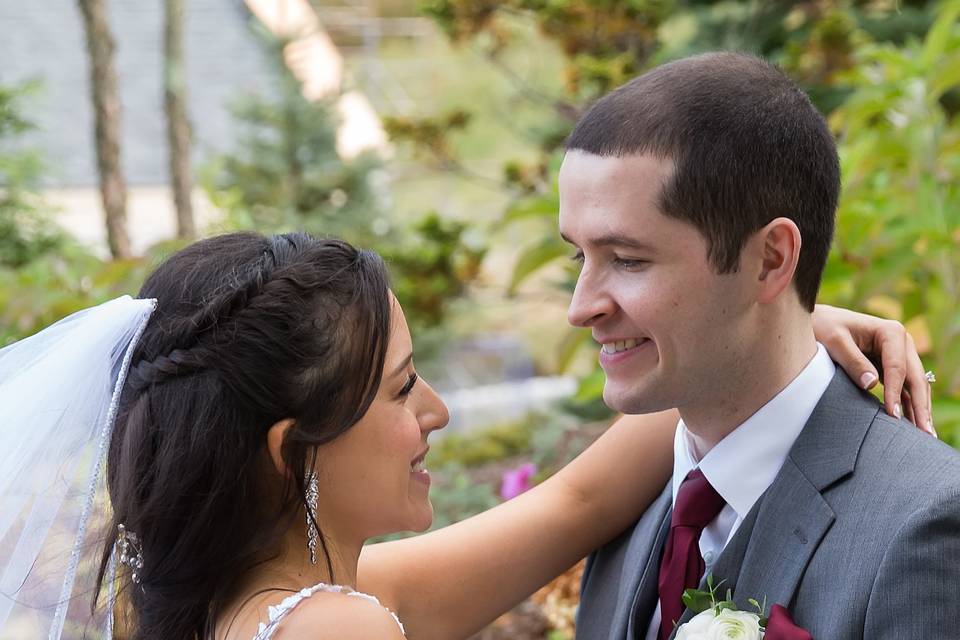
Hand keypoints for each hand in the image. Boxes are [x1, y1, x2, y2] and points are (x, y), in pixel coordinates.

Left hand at [812, 304, 933, 435]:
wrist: (820, 320)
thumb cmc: (825, 327)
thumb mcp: (834, 341)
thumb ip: (852, 361)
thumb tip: (871, 384)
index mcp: (891, 332)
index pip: (897, 367)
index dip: (896, 392)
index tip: (893, 415)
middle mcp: (901, 342)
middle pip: (915, 378)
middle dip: (921, 406)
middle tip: (924, 433)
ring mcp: (899, 354)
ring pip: (915, 386)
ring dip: (921, 410)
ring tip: (925, 435)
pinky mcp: (892, 366)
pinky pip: (905, 388)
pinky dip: (911, 405)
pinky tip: (914, 424)